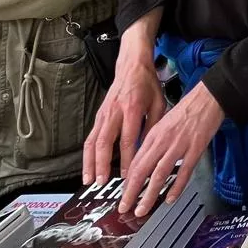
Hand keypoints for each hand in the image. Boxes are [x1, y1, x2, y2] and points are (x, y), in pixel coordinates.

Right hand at [83, 49, 164, 188]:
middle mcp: (114, 112)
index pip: (128, 140)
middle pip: (105, 143)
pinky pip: (90, 137)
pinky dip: (88, 154)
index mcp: (132, 109)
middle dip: (102, 165)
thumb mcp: (159, 103)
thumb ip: (153, 126)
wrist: (132, 65)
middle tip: (101, 182)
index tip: (128, 177)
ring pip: (93, 141)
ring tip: (89, 180)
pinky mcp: (98, 115)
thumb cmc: (147, 84)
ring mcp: (104, 114)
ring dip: (90, 162)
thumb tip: (149, 150)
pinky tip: (88, 166)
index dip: (127, 160)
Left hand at [119, 81, 222, 215]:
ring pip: (160, 174)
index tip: (123, 194)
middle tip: (125, 207)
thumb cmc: (187, 110)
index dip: (127, 181)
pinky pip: (184, 172)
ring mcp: (179, 146)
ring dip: (150, 194)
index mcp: (154, 134)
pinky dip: (177, 187)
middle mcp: (163, 141)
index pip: (136, 162)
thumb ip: (154, 141)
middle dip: (131, 192)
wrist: (207, 98)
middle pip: (142, 170)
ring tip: (143, 208)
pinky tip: (171, 198)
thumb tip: (145, 160)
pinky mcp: (195, 149)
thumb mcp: (163, 123)